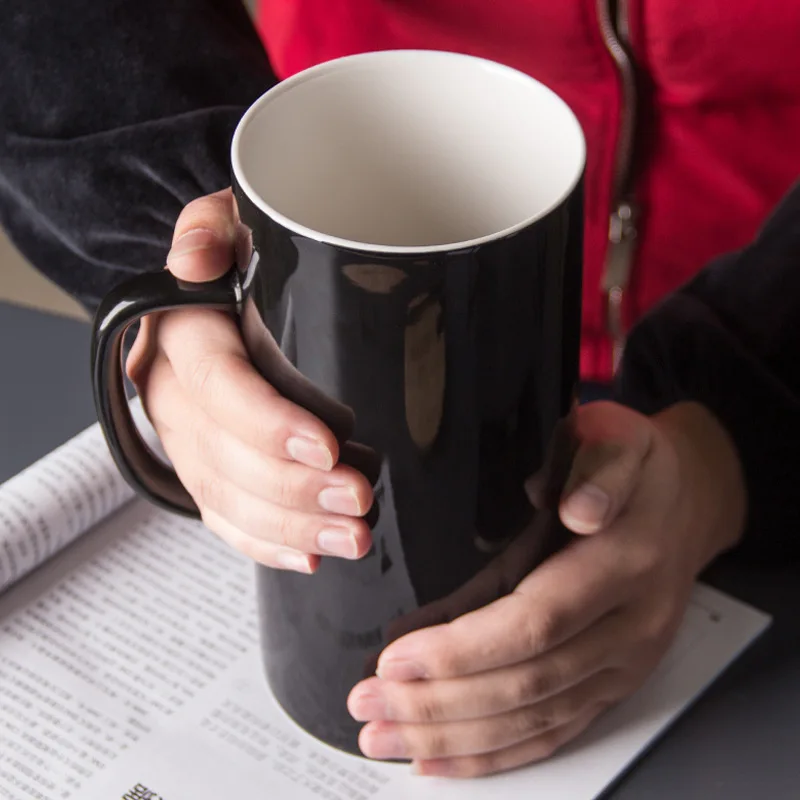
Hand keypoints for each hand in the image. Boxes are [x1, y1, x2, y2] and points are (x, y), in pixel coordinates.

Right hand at [126, 189, 373, 572]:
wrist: (232, 286)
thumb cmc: (245, 254)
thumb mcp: (233, 219)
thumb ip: (214, 226)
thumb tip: (195, 258)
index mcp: (182, 333)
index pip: (217, 385)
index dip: (267, 422)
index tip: (329, 445)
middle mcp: (174, 392)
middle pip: (224, 456)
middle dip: (294, 489)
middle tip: (359, 500)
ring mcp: (188, 436)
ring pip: (226, 497)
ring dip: (290, 527)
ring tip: (353, 536)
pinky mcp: (207, 463)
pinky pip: (225, 516)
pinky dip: (266, 543)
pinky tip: (310, 556)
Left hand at [347, 401, 744, 776]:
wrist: (687, 504)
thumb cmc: (638, 469)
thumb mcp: (620, 438)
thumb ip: (601, 469)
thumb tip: (577, 507)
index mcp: (624, 563)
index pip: (538, 621)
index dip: (465, 649)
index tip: (398, 658)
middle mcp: (629, 626)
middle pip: (528, 683)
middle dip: (440, 702)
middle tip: (370, 703)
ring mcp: (623, 664)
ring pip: (535, 719)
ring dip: (455, 737)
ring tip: (387, 735)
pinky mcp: (613, 683)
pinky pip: (556, 731)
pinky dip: (496, 754)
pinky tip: (444, 756)